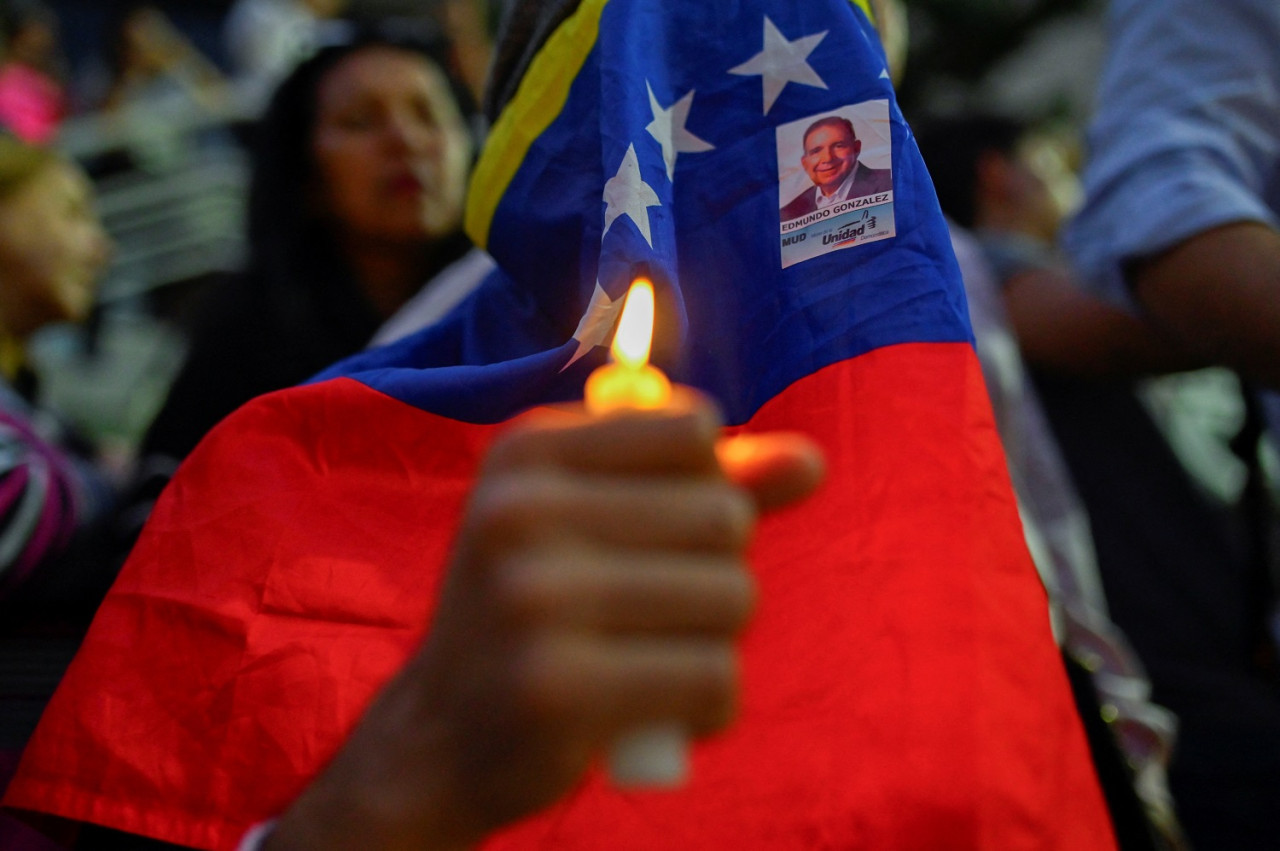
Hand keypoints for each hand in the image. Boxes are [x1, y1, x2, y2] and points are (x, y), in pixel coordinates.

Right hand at [266, 390, 823, 850]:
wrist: (440, 737)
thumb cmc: (535, 612)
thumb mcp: (596, 520)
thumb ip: (703, 482)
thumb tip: (812, 461)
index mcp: (524, 450)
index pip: (695, 430)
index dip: (705, 485)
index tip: (654, 530)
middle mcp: (519, 511)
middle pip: (726, 516)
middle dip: (717, 570)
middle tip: (651, 610)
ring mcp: (534, 599)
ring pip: (732, 596)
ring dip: (717, 639)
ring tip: (653, 658)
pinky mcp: (560, 689)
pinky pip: (717, 678)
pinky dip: (711, 705)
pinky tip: (660, 713)